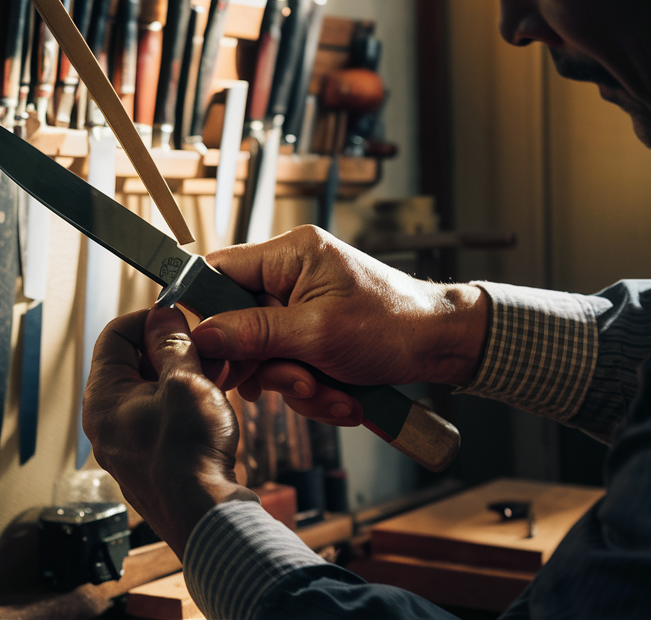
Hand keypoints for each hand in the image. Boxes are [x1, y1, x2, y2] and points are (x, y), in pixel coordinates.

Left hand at [83, 307, 257, 559]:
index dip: (148, 319)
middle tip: (205, 347)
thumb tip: (163, 316)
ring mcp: (127, 444)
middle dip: (171, 349)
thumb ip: (173, 345)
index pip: (114, 335)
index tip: (178, 316)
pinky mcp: (150, 460)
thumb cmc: (189, 455)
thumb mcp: (186, 382)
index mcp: (102, 398)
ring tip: (217, 373)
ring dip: (183, 375)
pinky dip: (185, 403)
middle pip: (133, 363)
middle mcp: (107, 421)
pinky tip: (214, 403)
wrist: (205, 518)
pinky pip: (162, 418)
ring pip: (152, 391)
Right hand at [191, 226, 488, 423]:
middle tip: (290, 381)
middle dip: (264, 363)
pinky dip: (311, 388)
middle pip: (239, 322)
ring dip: (292, 383)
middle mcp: (291, 275)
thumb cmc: (394, 326)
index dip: (205, 310)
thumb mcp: (318, 333)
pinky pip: (289, 366)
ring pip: (265, 353)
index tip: (206, 350)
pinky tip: (340, 396)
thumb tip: (205, 335)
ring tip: (328, 390)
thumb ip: (256, 333)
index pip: (220, 270)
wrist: (445, 346)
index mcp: (290, 254)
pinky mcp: (313, 336)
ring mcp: (302, 307)